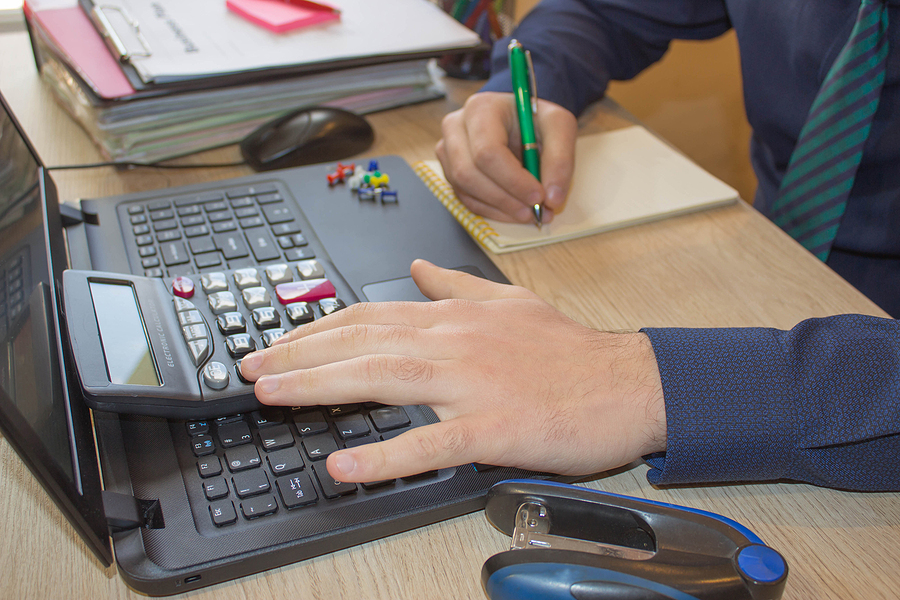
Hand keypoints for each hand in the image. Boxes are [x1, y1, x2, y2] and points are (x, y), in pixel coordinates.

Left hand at [239, 260, 665, 482]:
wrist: (626, 382)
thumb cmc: (568, 349)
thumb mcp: (509, 300)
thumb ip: (456, 284)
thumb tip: (418, 268)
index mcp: (453, 317)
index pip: (370, 316)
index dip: (317, 330)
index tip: (278, 342)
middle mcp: (453, 342)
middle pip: (362, 342)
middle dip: (298, 354)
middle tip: (249, 370)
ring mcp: (471, 383)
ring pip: (382, 378)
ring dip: (320, 386)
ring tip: (272, 396)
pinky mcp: (492, 426)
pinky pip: (429, 441)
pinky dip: (384, 453)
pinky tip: (345, 464)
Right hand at [435, 92, 577, 223]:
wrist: (519, 120)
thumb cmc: (535, 119)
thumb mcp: (559, 127)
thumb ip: (560, 160)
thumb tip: (552, 199)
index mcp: (481, 109)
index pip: (487, 151)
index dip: (513, 180)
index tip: (539, 196)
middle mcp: (455, 128)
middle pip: (468, 173)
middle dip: (505, 199)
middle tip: (535, 210)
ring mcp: (448, 151)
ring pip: (465, 189)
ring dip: (500, 208)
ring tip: (529, 212)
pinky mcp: (450, 171)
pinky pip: (465, 199)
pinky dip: (492, 211)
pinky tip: (514, 210)